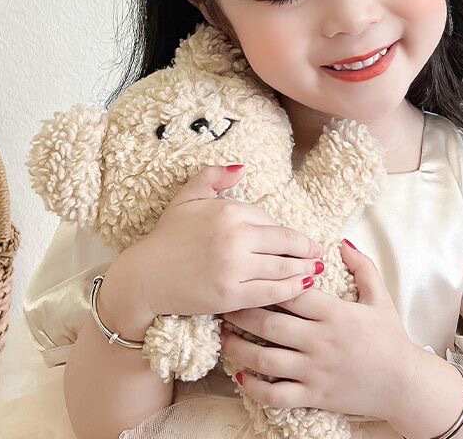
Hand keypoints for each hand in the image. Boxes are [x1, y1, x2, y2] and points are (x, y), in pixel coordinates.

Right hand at [126, 165, 324, 317]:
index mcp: (229, 211)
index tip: (297, 239)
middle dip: (306, 249)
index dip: (285, 232)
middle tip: (318, 253)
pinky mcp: (231, 294)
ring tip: (316, 270)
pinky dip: (291, 289)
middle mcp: (236, 237)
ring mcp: (234, 267)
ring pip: (282, 267)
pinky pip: (270, 291)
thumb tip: (243, 168)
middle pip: (284, 243)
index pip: (270, 220)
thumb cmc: (167, 236)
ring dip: (304, 269)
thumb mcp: (187, 197)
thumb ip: (213, 176)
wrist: (144, 277)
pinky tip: (302, 286)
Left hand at [219, 239, 418, 420]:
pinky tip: (241, 377)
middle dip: (242, 313)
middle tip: (223, 302)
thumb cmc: (390, 337)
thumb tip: (343, 241)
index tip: (248, 274)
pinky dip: (255, 388)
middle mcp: (320, 340)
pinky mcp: (313, 395)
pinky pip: (276, 395)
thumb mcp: (380, 295)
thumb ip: (362, 266)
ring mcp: (315, 370)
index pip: (291, 294)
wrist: (404, 384)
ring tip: (224, 336)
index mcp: (334, 313)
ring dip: (239, 348)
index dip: (267, 283)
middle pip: (270, 324)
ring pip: (266, 360)